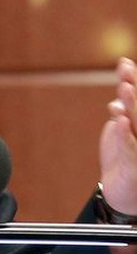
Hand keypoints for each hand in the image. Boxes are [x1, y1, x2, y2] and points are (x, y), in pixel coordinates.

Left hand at [99, 57, 136, 214]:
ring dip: (132, 104)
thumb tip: (118, 94)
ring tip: (124, 87)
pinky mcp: (134, 165)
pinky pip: (130, 147)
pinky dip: (124, 133)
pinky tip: (118, 119)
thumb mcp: (122, 131)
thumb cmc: (126, 158)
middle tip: (125, 70)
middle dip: (134, 88)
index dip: (135, 82)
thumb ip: (122, 111)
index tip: (124, 63)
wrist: (124, 191)